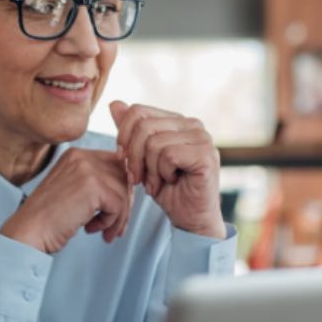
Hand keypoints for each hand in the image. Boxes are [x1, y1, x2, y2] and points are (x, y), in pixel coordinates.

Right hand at [0, 149, 133, 254]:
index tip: (114, 210)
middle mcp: (81, 156)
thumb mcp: (72, 191)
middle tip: (115, 225)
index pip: (115, 164)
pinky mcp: (93, 186)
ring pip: (124, 192)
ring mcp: (87, 169)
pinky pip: (119, 204)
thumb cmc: (49, 219)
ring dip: (118, 217)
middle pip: (124, 176)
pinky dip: (111, 222)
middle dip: (124, 204)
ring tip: (104, 231)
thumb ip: (96, 183)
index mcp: (76, 154)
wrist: (29, 231)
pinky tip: (93, 229)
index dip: (120, 189)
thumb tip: (129, 188)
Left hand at [110, 101, 224, 239]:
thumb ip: (131, 132)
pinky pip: (168, 155)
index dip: (123, 136)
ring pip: (154, 142)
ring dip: (149, 170)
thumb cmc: (167, 189)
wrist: (190, 218)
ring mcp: (202, 137)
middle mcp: (192, 124)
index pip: (138, 111)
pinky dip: (162, 173)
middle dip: (134, 157)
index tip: (123, 160)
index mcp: (176, 121)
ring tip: (156, 183)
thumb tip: (114, 103)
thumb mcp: (141, 159)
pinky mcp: (206, 154)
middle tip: (138, 178)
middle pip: (143, 126)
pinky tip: (171, 182)